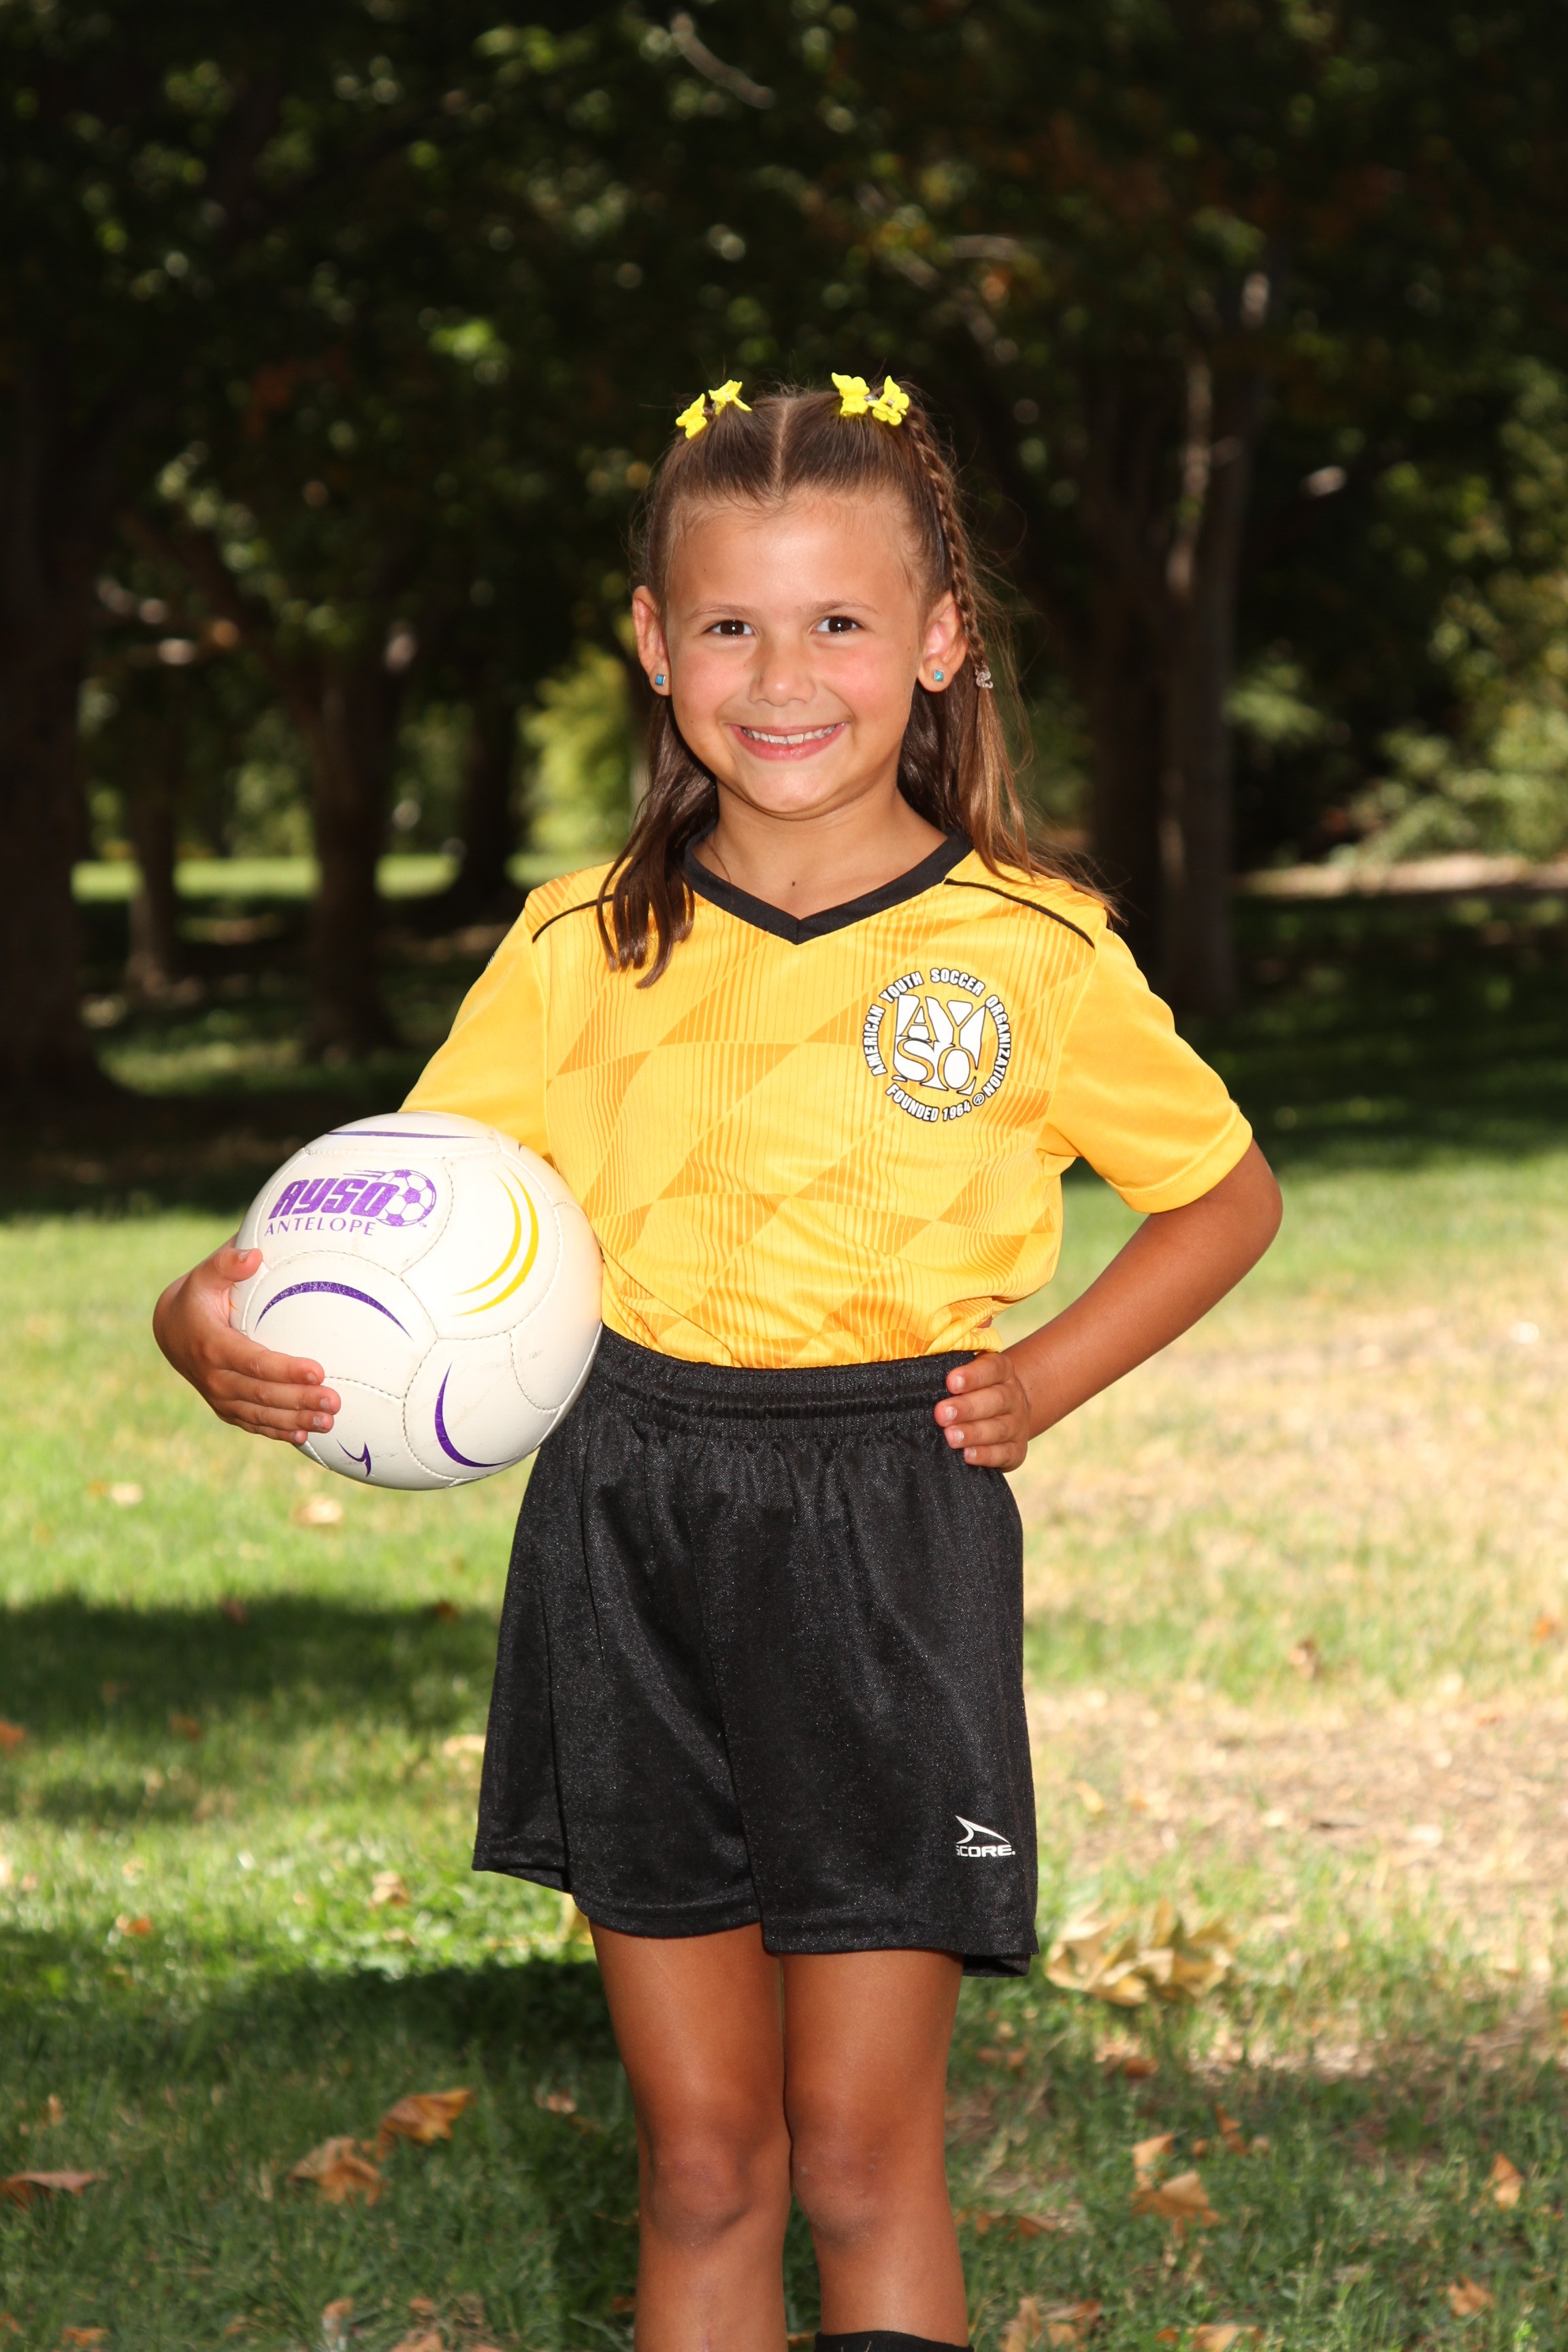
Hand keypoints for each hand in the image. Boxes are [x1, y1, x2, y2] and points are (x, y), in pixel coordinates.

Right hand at [153, 1242, 339, 1444]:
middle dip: (301, 1400)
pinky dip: (276, 1431)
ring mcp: (218, 1396)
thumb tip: (255, 1255)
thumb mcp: (204, 1274)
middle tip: (335, 1402)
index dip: (286, 1370)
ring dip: (295, 1420)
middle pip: (263, 1394)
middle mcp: (214, 1377)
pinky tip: (302, 1436)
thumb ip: (227, 1262)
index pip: (255, 1362)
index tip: (318, 1371)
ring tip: (328, 1422)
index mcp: (212, 1345)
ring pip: (260, 1414)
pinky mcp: (225, 1407)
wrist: (170, 1329)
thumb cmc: (197, 1296)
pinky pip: (252, 1423)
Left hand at [934, 1350, 1033, 1470]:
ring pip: (998, 1428)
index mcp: (1001, 1370)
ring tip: (950, 1437)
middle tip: (941, 1413)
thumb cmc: (970, 1384)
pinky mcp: (1016, 1450)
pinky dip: (987, 1456)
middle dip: (967, 1408)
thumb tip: (963, 1317)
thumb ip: (962, 1341)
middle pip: (995, 1400)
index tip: (950, 1382)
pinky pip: (1004, 1454)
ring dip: (974, 1433)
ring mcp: (1016, 1424)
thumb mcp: (964, 1361)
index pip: (993, 1368)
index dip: (973, 1375)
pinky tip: (968, 1456)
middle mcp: (1012, 1396)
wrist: (1004, 1412)